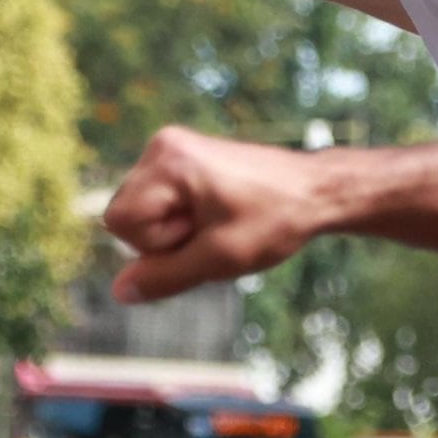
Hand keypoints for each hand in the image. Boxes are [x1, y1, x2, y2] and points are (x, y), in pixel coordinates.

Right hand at [103, 125, 336, 298]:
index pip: (120, 221)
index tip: (202, 233)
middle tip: (215, 229)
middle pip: (126, 214)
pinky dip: (184, 218)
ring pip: (142, 211)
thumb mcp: (218, 259)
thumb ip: (165, 277)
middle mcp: (163, 145)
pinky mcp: (185, 158)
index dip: (156, 243)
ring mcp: (173, 149)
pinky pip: (160, 203)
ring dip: (176, 230)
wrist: (317, 192)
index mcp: (168, 160)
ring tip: (220, 222)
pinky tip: (219, 216)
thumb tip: (120, 292)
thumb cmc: (275, 221)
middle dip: (165, 236)